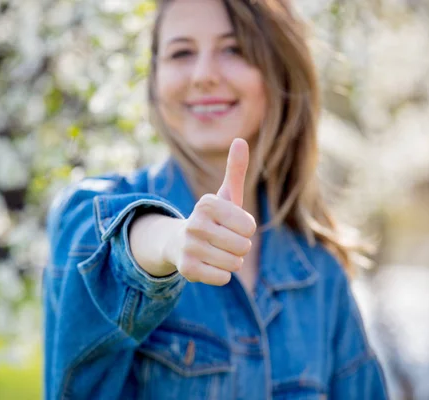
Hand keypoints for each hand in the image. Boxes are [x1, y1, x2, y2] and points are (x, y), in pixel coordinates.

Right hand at [164, 138, 256, 285]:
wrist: (179, 242)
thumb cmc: (212, 217)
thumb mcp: (225, 194)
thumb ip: (235, 169)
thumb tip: (240, 140)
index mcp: (206, 203)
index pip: (249, 226)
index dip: (245, 228)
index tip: (230, 224)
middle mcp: (194, 223)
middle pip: (243, 246)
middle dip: (240, 247)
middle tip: (224, 240)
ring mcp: (189, 247)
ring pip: (234, 263)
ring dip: (231, 261)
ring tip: (216, 251)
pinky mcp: (187, 269)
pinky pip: (223, 278)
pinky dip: (222, 274)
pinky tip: (209, 264)